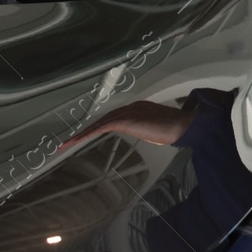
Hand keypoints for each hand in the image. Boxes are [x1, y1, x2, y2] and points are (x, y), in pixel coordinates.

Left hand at [58, 99, 195, 150]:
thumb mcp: (162, 129)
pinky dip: (88, 134)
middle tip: (69, 142)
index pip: (112, 118)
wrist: (184, 126)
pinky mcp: (126, 119)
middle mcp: (131, 107)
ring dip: (82, 134)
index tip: (86, 135)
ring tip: (67, 144)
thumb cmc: (177, 129)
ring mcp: (128, 111)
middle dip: (85, 131)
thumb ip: (155, 126)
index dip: (97, 127)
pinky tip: (78, 141)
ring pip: (99, 123)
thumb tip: (159, 131)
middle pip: (103, 119)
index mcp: (138, 108)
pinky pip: (102, 127)